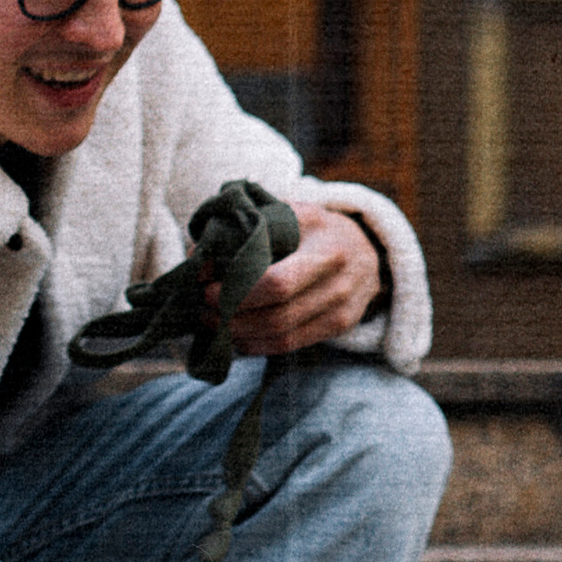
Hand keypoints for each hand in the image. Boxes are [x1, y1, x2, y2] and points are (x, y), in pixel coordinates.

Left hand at [209, 199, 382, 355]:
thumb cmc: (311, 231)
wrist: (364, 248)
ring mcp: (344, 306)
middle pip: (277, 315)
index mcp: (326, 245)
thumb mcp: (286, 216)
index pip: (278, 283)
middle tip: (205, 311)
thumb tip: (196, 259)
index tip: (207, 290)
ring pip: (281, 335)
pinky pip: (289, 345)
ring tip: (216, 323)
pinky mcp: (340, 326)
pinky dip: (256, 344)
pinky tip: (238, 335)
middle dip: (233, 317)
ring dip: (240, 334)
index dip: (237, 293)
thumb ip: (242, 232)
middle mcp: (341, 279)